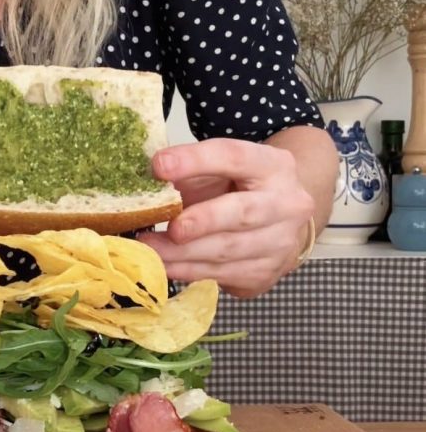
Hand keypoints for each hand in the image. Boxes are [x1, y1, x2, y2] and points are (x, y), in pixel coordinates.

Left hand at [138, 139, 314, 297]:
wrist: (277, 227)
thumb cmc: (237, 192)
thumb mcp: (219, 172)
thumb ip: (188, 172)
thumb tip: (145, 184)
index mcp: (273, 166)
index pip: (234, 157)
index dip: (195, 161)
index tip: (158, 166)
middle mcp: (286, 204)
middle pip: (242, 212)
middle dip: (202, 221)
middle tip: (170, 227)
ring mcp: (279, 242)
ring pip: (228, 250)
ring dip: (183, 253)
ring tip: (149, 249)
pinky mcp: (265, 273)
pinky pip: (221, 274)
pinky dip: (187, 271)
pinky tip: (164, 265)